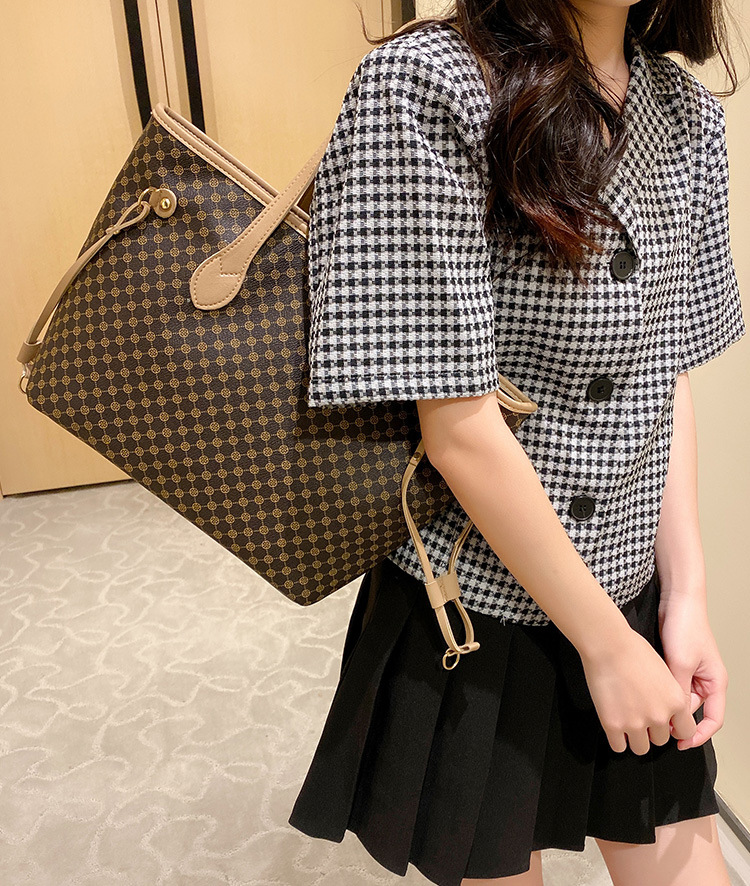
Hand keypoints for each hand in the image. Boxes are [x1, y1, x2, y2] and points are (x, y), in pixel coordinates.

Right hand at [579, 626, 696, 754]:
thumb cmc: (633, 650)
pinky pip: (618, 747)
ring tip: (627, 723)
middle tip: (640, 716)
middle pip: (660, 740)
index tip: (666, 725)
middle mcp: (659, 716)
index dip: (674, 728)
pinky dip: (617, 740)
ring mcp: (635, 723)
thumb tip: (667, 711)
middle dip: (651, 731)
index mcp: (676, 702)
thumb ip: (670, 696)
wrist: (609, 645)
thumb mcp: (665, 672)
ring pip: (641, 748)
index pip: (686, 731)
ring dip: (635, 738)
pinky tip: (614, 726)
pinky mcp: (613, 725)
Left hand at [657, 592, 727, 749]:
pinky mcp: (675, 665)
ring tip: (649, 713)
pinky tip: (646, 696)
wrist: (676, 601)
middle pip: (692, 711)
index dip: (699, 735)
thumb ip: (678, 690)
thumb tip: (670, 715)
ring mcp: (690, 672)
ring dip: (666, 707)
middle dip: (677, 721)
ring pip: (678, 700)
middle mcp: (705, 680)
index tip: (682, 744)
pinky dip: (660, 693)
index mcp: (715, 682)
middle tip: (657, 729)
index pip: (713, 718)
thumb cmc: (686, 627)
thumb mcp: (682, 663)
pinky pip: (669, 687)